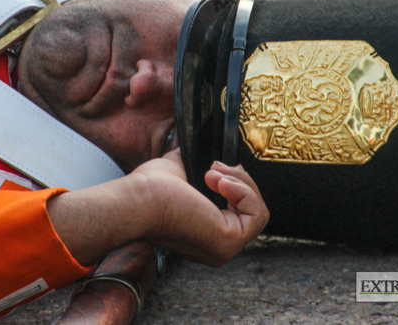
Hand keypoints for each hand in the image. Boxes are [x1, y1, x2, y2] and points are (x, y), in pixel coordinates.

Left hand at [48, 151, 267, 267]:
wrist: (140, 198)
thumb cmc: (150, 188)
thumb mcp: (184, 171)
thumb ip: (201, 166)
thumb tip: (211, 150)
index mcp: (207, 232)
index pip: (240, 209)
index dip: (236, 184)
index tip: (215, 167)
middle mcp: (218, 245)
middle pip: (252, 209)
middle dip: (240, 180)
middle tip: (214, 167)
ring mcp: (225, 248)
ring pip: (257, 210)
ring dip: (240, 183)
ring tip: (213, 174)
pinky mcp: (229, 242)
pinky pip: (257, 214)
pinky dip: (242, 191)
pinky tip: (217, 182)